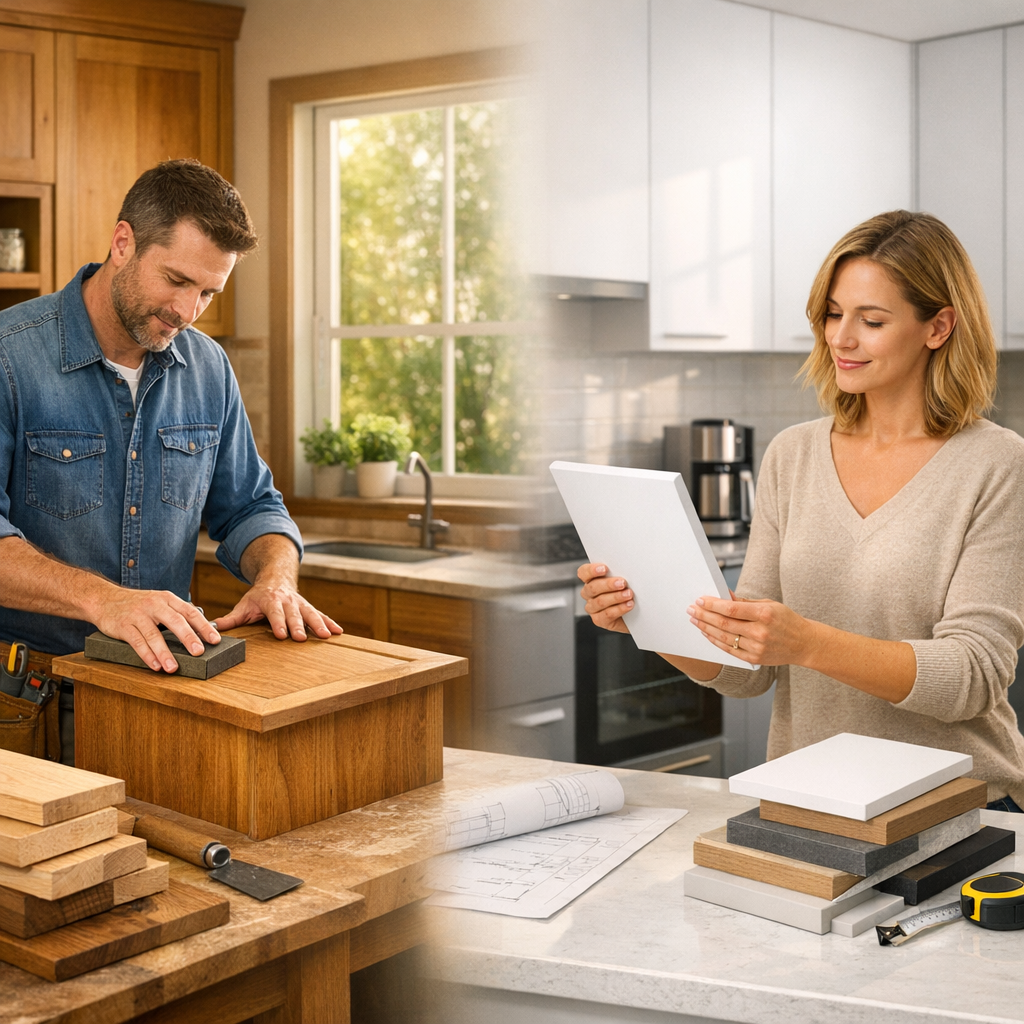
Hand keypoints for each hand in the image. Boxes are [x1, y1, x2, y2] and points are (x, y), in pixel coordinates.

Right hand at [91, 589, 221, 672]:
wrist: (104, 598)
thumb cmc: (137, 604)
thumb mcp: (159, 602)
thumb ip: (176, 615)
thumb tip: (199, 634)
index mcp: (167, 599)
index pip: (190, 612)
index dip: (204, 626)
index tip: (215, 640)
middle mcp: (154, 604)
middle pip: (175, 621)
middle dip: (188, 638)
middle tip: (199, 652)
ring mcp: (138, 615)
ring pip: (154, 635)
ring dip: (164, 653)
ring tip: (174, 668)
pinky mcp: (123, 626)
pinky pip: (137, 642)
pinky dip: (147, 655)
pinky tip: (155, 665)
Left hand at [214, 578, 342, 640]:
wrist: (276, 578)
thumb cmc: (258, 596)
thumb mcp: (244, 605)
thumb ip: (231, 618)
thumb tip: (213, 629)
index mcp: (271, 601)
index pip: (275, 613)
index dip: (279, 623)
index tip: (282, 634)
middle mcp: (288, 601)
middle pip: (294, 615)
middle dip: (299, 626)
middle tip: (302, 638)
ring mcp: (300, 604)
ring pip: (311, 614)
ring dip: (319, 625)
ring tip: (327, 636)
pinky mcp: (309, 607)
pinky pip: (321, 615)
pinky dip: (330, 622)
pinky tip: (338, 631)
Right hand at [578, 562, 632, 633]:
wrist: (636, 614)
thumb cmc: (628, 593)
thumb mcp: (623, 580)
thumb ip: (619, 573)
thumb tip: (626, 567)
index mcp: (591, 580)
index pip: (584, 573)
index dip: (591, 570)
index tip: (605, 568)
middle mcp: (589, 594)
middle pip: (592, 588)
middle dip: (608, 584)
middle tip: (622, 583)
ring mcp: (593, 608)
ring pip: (600, 601)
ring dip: (616, 597)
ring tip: (629, 594)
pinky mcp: (599, 620)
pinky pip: (606, 614)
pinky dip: (619, 609)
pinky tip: (628, 605)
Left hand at [687, 594, 814, 664]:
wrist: (805, 643)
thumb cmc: (786, 620)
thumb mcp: (769, 604)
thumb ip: (744, 602)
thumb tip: (723, 594)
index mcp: (764, 614)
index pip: (731, 609)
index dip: (713, 605)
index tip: (700, 600)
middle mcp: (760, 632)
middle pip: (724, 623)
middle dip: (704, 616)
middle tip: (691, 609)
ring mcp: (757, 647)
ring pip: (724, 637)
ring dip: (706, 628)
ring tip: (695, 621)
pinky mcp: (755, 659)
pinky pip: (729, 650)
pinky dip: (716, 641)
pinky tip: (706, 633)